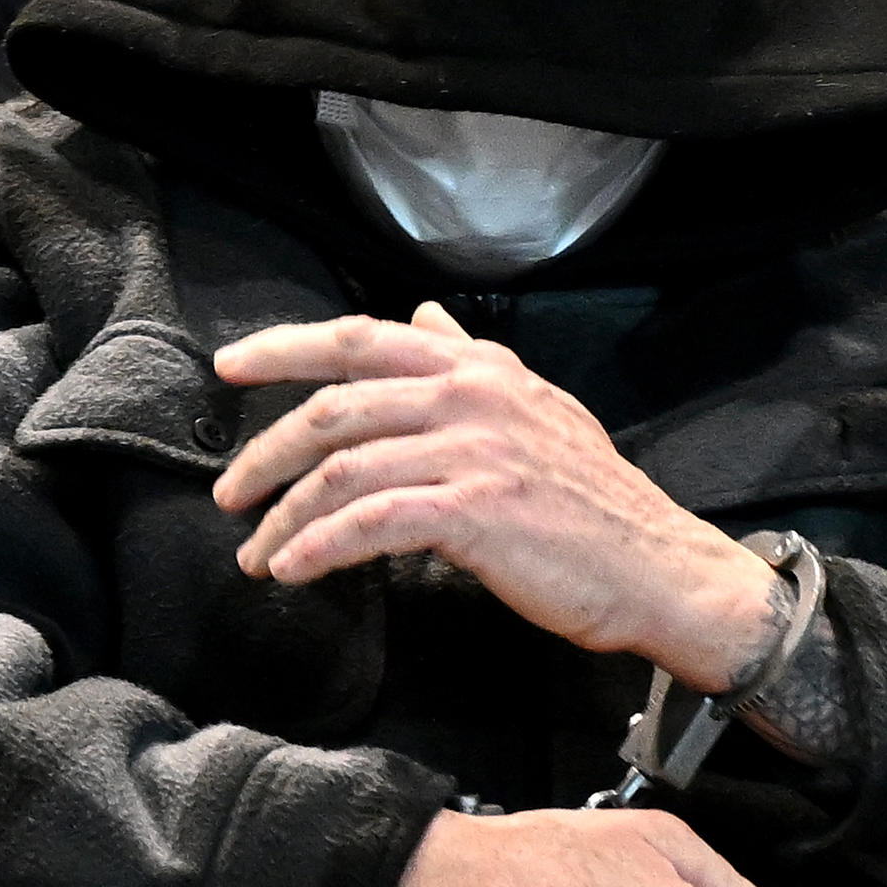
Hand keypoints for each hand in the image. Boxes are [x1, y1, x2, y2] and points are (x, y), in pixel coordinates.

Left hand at [216, 305, 780, 685]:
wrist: (657, 566)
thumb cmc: (594, 501)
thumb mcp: (536, 406)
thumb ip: (474, 360)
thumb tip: (425, 316)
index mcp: (477, 367)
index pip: (359, 338)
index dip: (284, 348)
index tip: (230, 366)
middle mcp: (469, 395)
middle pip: (333, 408)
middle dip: (265, 454)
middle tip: (229, 495)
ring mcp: (471, 451)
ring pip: (341, 472)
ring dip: (284, 517)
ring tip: (256, 553)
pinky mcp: (473, 511)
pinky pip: (369, 523)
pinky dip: (320, 548)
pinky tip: (293, 571)